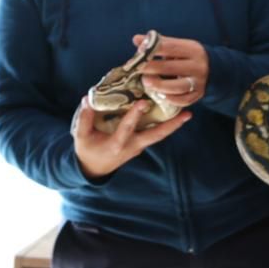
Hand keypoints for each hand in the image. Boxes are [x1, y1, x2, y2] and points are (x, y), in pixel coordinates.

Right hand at [72, 96, 190, 178]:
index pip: (127, 128)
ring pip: (158, 135)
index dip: (134, 115)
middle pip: (155, 135)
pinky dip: (164, 125)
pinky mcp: (140, 144)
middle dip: (172, 125)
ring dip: (173, 125)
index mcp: (116, 144)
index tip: (143, 103)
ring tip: (186, 113)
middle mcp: (132, 146)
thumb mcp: (81, 137)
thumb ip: (85, 118)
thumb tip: (88, 98)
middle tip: (187, 114)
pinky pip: (154, 133)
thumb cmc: (88, 151)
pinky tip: (171, 114)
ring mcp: (138, 146)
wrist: (94, 169)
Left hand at [138, 34, 207, 107]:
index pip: (171, 47)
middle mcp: (198, 65)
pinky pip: (184, 100)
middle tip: (138, 69)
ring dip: (160, 85)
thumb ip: (158, 43)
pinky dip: (171, 99)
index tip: (139, 52)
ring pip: (178, 86)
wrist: (213, 68)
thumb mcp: (178, 46)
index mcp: (192, 49)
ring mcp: (199, 81)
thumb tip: (136, 39)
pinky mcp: (198, 94)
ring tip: (146, 83)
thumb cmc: (188, 56)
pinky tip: (159, 95)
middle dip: (153, 68)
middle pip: (172, 67)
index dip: (154, 49)